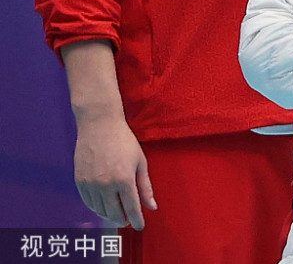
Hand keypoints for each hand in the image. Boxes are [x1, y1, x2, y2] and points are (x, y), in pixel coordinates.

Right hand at [62, 39, 155, 228]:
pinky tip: (104, 206)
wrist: (99, 125)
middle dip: (123, 220)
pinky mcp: (79, 181)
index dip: (137, 220)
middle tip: (129, 221)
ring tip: (118, 214)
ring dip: (110, 215)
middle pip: (114, 213)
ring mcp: (90, 184)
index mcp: (124, 179)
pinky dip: (97, 208)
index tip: (140, 226)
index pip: (132, 208)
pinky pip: (88, 202)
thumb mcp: (140, 162)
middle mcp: (105, 184)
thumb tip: (152, 206)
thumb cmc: (124, 141)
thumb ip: (145, 187)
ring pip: (100, 210)